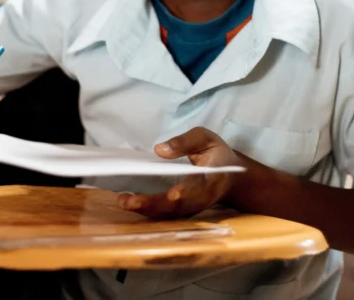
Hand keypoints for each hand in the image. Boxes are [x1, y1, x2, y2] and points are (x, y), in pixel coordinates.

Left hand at [119, 127, 241, 218]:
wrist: (230, 178)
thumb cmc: (216, 154)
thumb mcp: (206, 138)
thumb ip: (185, 142)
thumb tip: (159, 150)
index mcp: (211, 177)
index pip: (198, 186)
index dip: (186, 191)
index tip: (173, 194)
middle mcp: (201, 197)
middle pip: (178, 206)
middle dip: (153, 204)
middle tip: (128, 200)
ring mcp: (193, 208)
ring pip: (169, 214)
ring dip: (146, 210)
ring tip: (124, 202)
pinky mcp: (184, 212)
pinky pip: (166, 216)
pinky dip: (148, 212)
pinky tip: (130, 205)